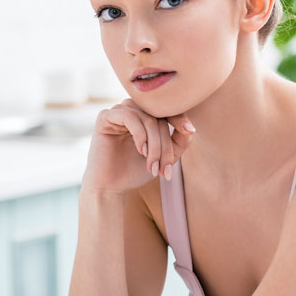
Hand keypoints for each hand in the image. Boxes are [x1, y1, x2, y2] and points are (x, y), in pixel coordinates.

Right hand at [81, 98, 195, 193]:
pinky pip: (129, 117)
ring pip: (147, 118)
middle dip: (165, 145)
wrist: (111, 186)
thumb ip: (178, 141)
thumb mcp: (164, 156)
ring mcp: (118, 112)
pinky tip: (141, 151)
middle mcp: (132, 110)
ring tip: (152, 164)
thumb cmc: (136, 170)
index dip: (179, 118)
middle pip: (159, 117)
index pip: (167, 110)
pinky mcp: (105, 117)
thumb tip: (190, 128)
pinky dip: (140, 134)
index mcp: (145, 115)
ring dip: (154, 144)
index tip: (189, 130)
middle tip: (165, 168)